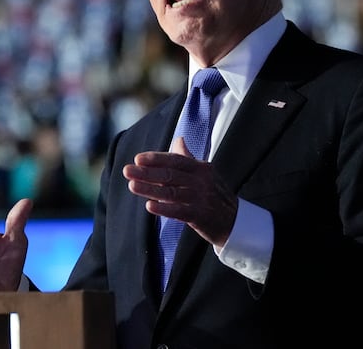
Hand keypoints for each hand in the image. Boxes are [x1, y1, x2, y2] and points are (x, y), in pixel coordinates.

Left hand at [123, 137, 237, 247]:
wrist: (235, 221)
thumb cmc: (214, 194)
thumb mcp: (205, 173)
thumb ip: (188, 158)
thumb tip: (178, 140)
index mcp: (201, 168)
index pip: (175, 160)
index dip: (156, 159)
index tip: (138, 158)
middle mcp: (201, 181)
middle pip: (170, 175)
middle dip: (147, 172)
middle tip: (128, 171)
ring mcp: (201, 198)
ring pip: (171, 192)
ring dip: (150, 189)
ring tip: (132, 185)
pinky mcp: (201, 216)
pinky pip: (179, 211)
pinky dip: (164, 208)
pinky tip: (149, 206)